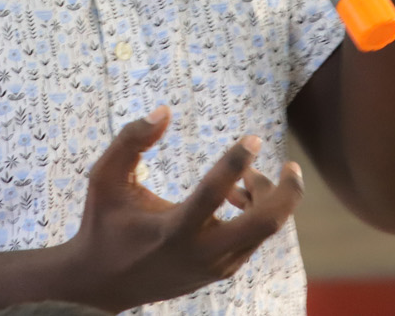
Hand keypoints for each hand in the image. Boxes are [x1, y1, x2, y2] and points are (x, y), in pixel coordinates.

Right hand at [64, 107, 302, 312]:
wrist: (103, 283)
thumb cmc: (104, 223)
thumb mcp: (105, 178)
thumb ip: (130, 140)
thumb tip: (164, 111)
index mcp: (173, 230)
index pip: (214, 194)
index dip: (236, 162)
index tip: (252, 138)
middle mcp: (201, 252)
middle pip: (265, 224)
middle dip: (287, 192)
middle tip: (290, 165)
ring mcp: (216, 266)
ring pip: (264, 230)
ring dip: (266, 198)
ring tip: (249, 177)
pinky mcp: (222, 271)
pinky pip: (254, 240)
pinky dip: (257, 215)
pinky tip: (237, 197)